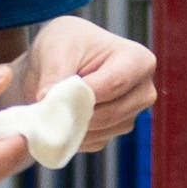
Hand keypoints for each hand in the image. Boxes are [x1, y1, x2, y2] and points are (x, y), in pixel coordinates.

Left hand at [14, 15, 157, 148]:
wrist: (59, 61)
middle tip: (44, 105)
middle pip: (108, 113)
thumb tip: (48, 100)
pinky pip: (92, 142)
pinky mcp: (115, 133)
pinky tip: (61, 116)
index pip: (113, 85)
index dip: (80, 94)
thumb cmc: (64, 44)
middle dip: (74, 112)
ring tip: (51, 106)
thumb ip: (54, 72)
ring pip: (100, 131)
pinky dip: (72, 135)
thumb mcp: (56, 47)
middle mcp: (143, 92)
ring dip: (71, 125)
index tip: (51, 93)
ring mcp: (131, 115)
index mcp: (139, 60)